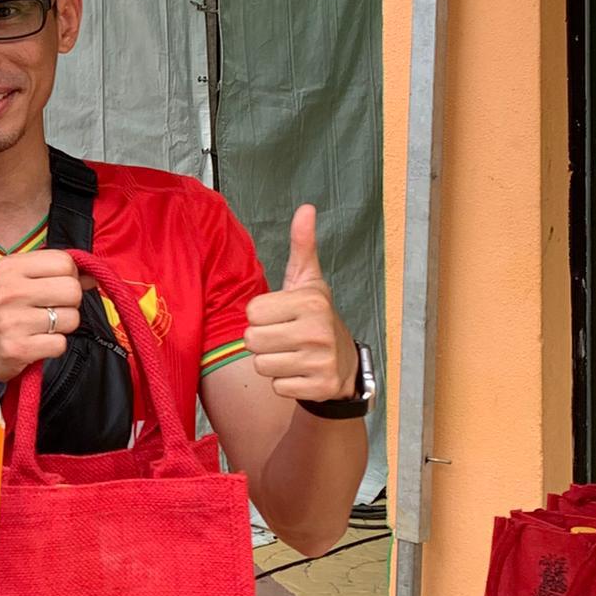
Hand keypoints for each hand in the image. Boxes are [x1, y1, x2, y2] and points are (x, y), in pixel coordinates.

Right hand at [0, 248, 82, 389]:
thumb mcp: (12, 281)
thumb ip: (49, 272)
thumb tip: (93, 275)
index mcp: (8, 267)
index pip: (64, 261)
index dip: (69, 276)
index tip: (56, 287)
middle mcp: (9, 291)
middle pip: (73, 289)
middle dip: (70, 302)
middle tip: (51, 309)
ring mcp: (13, 321)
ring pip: (72, 318)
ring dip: (63, 326)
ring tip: (41, 327)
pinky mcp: (18, 348)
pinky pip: (61, 344)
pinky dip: (54, 346)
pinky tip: (36, 342)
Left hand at [242, 206, 357, 403]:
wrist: (344, 364)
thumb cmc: (315, 317)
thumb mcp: (308, 281)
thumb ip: (302, 246)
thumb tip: (306, 208)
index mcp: (311, 301)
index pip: (252, 312)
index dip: (261, 316)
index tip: (282, 316)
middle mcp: (317, 330)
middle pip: (252, 341)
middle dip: (263, 341)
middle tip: (285, 337)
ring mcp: (320, 361)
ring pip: (261, 365)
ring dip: (272, 362)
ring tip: (292, 353)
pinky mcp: (319, 387)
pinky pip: (276, 386)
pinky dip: (284, 383)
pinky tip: (301, 372)